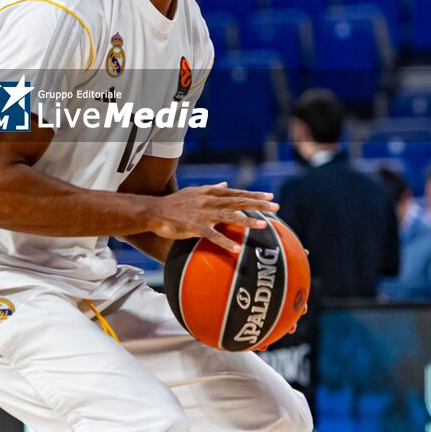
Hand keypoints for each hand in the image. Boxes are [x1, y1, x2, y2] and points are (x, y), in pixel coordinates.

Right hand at [149, 182, 277, 253]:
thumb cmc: (175, 203)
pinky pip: (212, 235)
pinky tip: (236, 248)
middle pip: (238, 201)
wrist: (154, 211)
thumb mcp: (194, 191)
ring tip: (262, 225)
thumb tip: (225, 184)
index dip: (253, 194)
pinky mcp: (194, 227)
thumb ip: (212, 189)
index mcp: (210, 193)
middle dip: (258, 204)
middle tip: (276, 206)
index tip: (270, 196)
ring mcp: (202, 214)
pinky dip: (224, 241)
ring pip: (229, 216)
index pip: (236, 192)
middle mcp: (209, 201)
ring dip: (246, 220)